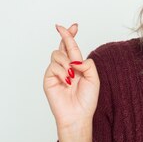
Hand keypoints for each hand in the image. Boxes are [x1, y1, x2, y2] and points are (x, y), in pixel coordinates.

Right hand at [43, 23, 99, 138]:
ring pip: (57, 54)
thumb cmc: (87, 100)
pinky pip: (53, 66)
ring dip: (67, 63)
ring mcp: (55, 72)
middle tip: (69, 36)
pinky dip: (62, 73)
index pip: (72, 47)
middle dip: (66, 39)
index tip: (74, 25)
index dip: (71, 35)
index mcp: (77, 65)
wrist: (78, 115)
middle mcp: (65, 67)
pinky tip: (66, 82)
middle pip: (63, 46)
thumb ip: (88, 64)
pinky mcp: (48, 79)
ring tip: (72, 77)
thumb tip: (76, 59)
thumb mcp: (94, 79)